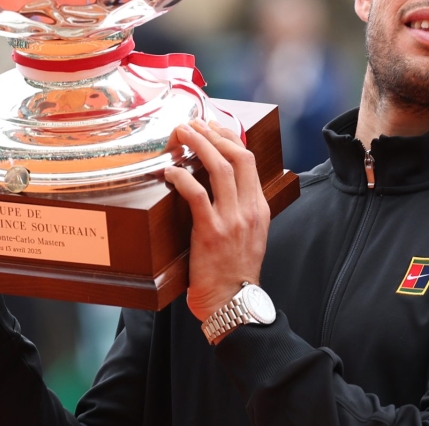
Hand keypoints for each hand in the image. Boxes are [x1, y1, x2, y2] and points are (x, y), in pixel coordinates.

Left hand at [166, 119, 269, 323]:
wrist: (234, 304)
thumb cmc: (235, 273)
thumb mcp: (249, 236)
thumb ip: (240, 211)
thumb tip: (220, 188)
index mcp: (259, 208)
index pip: (248, 161)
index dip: (229, 138)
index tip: (212, 127)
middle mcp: (249, 209)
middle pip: (237, 157)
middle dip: (213, 134)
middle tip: (193, 124)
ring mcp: (231, 220)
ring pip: (219, 168)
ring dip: (199, 145)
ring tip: (182, 134)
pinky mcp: (211, 232)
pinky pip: (197, 195)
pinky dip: (182, 178)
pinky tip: (169, 171)